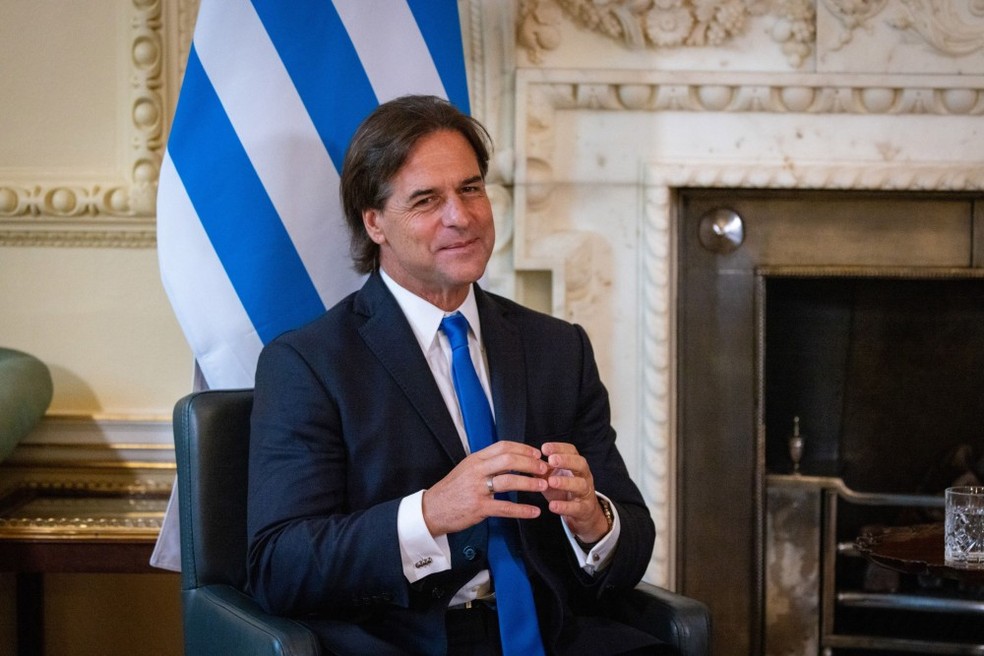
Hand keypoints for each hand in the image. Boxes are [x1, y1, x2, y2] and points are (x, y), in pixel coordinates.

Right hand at [422, 441, 547, 535]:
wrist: (432, 509)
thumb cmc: (452, 490)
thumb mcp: (466, 469)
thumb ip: (486, 463)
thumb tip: (511, 458)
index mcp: (475, 459)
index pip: (503, 447)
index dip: (523, 448)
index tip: (537, 453)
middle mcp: (476, 471)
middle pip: (509, 460)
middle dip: (530, 463)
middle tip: (544, 468)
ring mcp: (477, 489)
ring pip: (509, 482)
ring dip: (529, 483)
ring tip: (543, 485)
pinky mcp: (478, 508)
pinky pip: (505, 508)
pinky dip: (522, 510)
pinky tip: (534, 511)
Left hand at [540, 442, 609, 542]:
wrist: (582, 513)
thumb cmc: (564, 491)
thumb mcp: (552, 477)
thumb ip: (541, 469)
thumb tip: (525, 458)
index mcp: (576, 465)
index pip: (572, 451)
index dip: (559, 447)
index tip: (544, 448)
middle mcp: (584, 476)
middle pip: (581, 464)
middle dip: (566, 460)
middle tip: (551, 460)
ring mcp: (586, 493)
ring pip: (580, 485)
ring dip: (565, 482)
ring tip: (551, 481)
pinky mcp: (584, 509)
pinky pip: (577, 507)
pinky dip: (565, 506)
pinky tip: (552, 506)